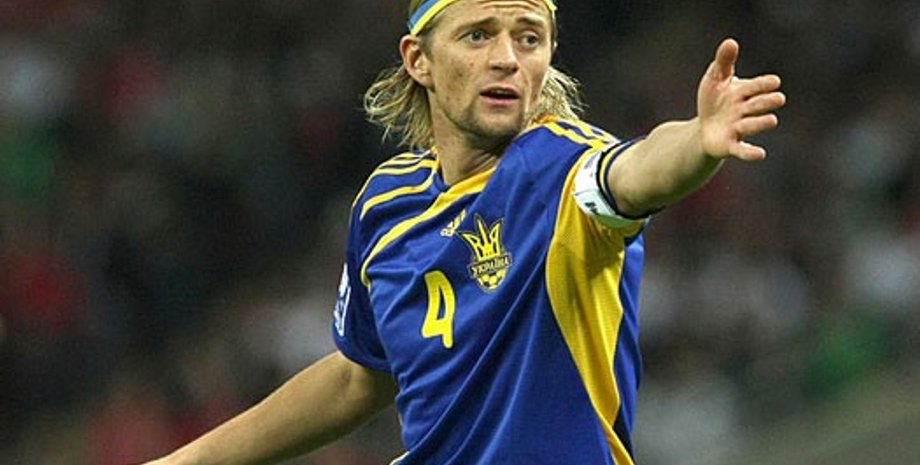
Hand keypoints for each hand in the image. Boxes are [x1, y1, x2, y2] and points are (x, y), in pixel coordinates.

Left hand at [697, 38, 785, 160]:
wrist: (704, 129)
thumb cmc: (714, 101)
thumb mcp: (715, 78)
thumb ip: (724, 62)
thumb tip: (731, 41)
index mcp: (744, 93)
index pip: (757, 86)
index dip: (764, 85)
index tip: (774, 82)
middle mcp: (745, 111)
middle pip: (758, 105)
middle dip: (767, 102)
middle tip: (779, 98)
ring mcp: (739, 129)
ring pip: (752, 125)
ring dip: (761, 123)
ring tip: (772, 120)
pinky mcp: (731, 146)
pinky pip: (742, 150)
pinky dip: (751, 153)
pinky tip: (760, 154)